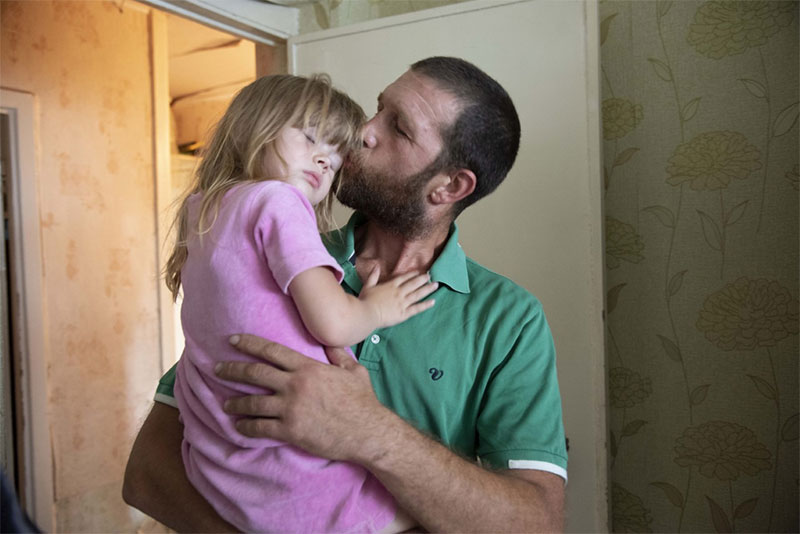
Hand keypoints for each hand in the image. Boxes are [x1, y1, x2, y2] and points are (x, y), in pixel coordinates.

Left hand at [215, 334, 393, 462]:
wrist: (368, 431)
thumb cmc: (362, 400)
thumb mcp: (354, 370)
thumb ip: (338, 355)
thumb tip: (329, 342)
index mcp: (308, 368)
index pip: (271, 351)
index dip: (248, 344)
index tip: (232, 341)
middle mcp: (295, 385)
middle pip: (254, 373)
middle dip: (232, 370)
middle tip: (217, 369)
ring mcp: (291, 408)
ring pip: (252, 403)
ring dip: (235, 403)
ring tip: (225, 404)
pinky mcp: (290, 430)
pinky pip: (260, 428)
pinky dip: (246, 426)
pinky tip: (239, 426)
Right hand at [359, 266, 437, 326]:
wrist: (366, 314)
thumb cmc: (365, 301)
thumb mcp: (367, 286)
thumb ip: (373, 276)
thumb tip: (376, 266)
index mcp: (390, 286)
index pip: (404, 278)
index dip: (412, 274)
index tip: (419, 271)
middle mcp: (399, 293)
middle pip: (413, 284)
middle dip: (423, 279)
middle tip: (430, 275)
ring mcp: (402, 303)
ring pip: (418, 294)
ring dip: (427, 289)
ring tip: (436, 285)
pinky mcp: (404, 314)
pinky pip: (417, 308)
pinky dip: (425, 305)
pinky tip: (433, 302)